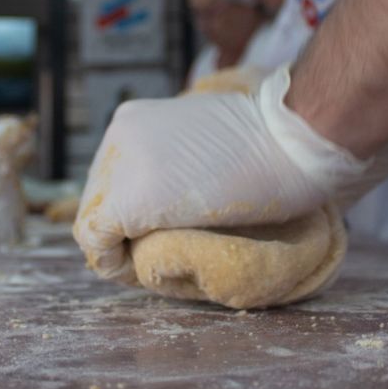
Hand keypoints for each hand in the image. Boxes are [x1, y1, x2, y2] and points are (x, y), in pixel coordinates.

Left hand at [74, 65, 387, 279]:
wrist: (293, 141)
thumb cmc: (271, 148)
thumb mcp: (203, 144)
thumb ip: (172, 161)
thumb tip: (161, 197)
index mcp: (132, 120)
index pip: (109, 180)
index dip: (128, 215)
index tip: (160, 231)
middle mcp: (116, 137)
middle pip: (97, 201)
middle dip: (122, 231)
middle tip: (159, 251)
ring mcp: (117, 167)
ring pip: (94, 223)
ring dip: (121, 247)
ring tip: (160, 257)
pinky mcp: (125, 202)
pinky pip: (96, 243)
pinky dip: (114, 263)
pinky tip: (145, 268)